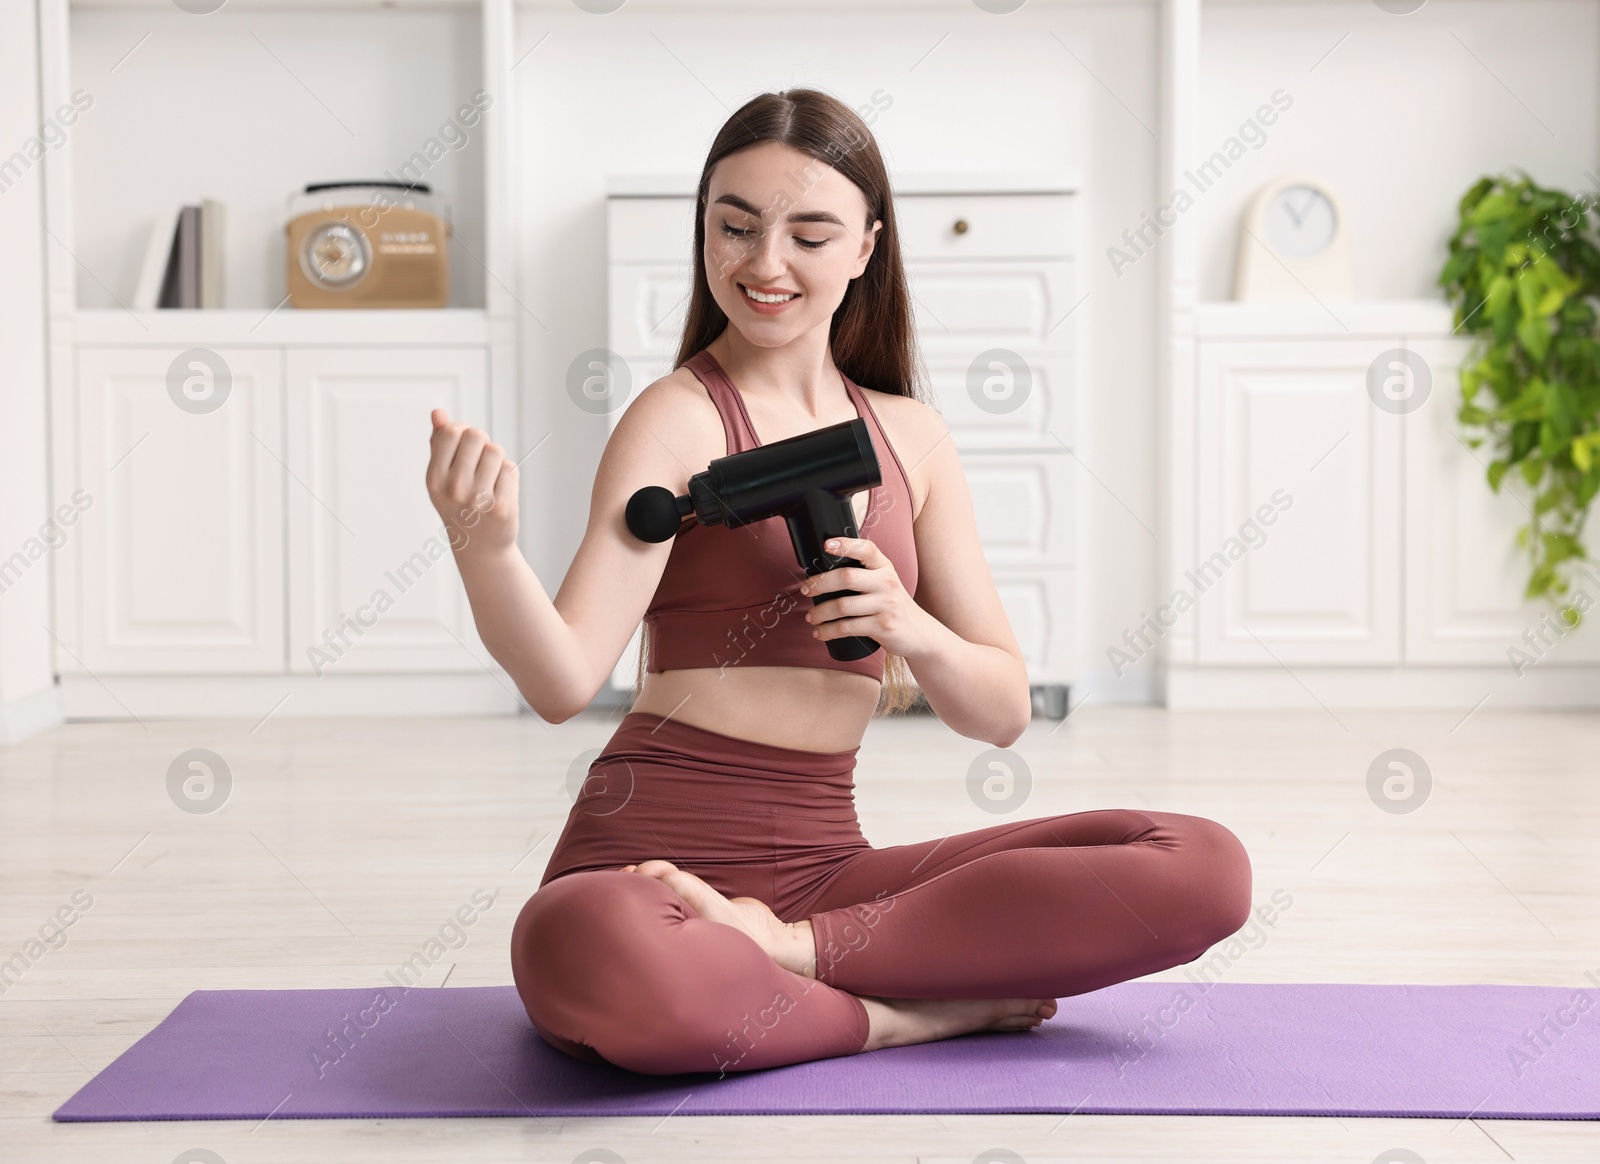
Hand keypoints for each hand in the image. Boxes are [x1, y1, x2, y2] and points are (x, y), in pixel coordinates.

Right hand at [426, 408, 518, 555]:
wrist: (480, 547)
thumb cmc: (460, 505)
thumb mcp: (442, 477)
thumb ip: (439, 443)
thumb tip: (438, 413)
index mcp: (434, 478)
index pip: (452, 431)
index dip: (463, 431)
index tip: (466, 445)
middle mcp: (453, 489)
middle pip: (476, 436)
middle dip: (482, 444)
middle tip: (480, 463)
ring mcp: (477, 499)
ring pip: (496, 450)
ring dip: (497, 460)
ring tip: (490, 478)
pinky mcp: (501, 507)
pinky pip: (510, 469)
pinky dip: (508, 476)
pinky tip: (500, 491)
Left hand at [798, 535, 937, 658]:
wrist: (919, 633)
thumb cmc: (893, 605)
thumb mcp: (885, 583)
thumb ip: (864, 574)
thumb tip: (823, 572)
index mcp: (885, 567)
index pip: (866, 549)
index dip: (846, 544)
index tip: (826, 545)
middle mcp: (887, 582)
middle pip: (847, 577)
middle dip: (820, 584)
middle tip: (805, 590)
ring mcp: (885, 605)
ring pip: (842, 606)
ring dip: (820, 612)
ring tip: (810, 616)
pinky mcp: (882, 626)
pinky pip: (847, 628)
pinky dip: (828, 631)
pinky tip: (820, 632)